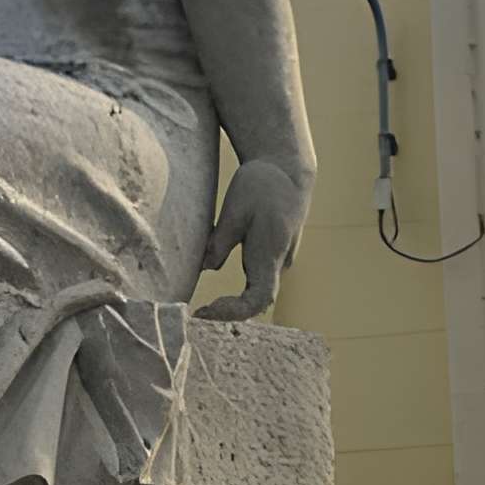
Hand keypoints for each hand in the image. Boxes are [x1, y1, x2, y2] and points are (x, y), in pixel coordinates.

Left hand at [195, 158, 310, 321]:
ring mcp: (277, 260)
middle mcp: (278, 262)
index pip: (257, 299)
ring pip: (257, 295)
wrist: (287, 168)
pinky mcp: (272, 256)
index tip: (205, 310)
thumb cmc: (263, 184)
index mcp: (270, 253)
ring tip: (204, 312)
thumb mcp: (236, 210)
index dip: (232, 311)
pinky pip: (257, 284)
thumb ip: (221, 241)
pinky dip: (238, 298)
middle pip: (257, 303)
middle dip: (229, 314)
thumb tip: (206, 267)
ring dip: (233, 308)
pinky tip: (216, 300)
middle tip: (197, 315)